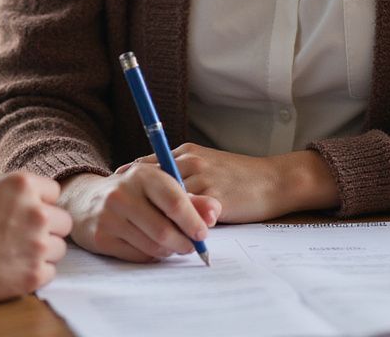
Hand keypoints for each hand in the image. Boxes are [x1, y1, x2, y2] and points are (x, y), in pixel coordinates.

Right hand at [0, 167, 71, 302]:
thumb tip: (3, 178)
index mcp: (24, 185)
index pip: (54, 191)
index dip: (40, 201)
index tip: (26, 210)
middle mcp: (38, 213)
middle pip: (63, 221)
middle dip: (48, 226)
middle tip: (27, 233)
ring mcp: (38, 245)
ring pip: (59, 247)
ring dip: (44, 250)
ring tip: (20, 252)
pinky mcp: (35, 274)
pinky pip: (50, 271)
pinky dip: (36, 271)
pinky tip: (17, 268)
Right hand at [59, 167, 219, 262]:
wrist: (85, 199)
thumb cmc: (133, 192)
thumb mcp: (158, 185)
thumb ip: (190, 198)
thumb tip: (214, 211)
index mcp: (142, 174)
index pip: (173, 201)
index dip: (193, 220)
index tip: (203, 232)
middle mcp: (122, 193)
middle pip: (164, 229)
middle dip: (184, 242)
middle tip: (191, 245)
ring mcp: (109, 216)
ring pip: (153, 246)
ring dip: (169, 250)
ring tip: (172, 243)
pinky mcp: (101, 237)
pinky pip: (138, 256)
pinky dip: (152, 255)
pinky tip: (151, 245)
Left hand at [120, 145, 338, 222]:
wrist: (274, 180)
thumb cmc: (241, 175)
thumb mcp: (209, 164)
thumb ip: (186, 173)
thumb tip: (160, 187)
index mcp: (187, 152)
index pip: (149, 162)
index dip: (130, 177)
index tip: (115, 187)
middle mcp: (190, 161)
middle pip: (151, 178)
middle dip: (133, 194)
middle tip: (117, 208)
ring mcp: (201, 179)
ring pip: (166, 198)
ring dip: (153, 214)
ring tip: (136, 227)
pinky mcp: (214, 198)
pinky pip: (187, 215)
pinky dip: (176, 226)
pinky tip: (167, 237)